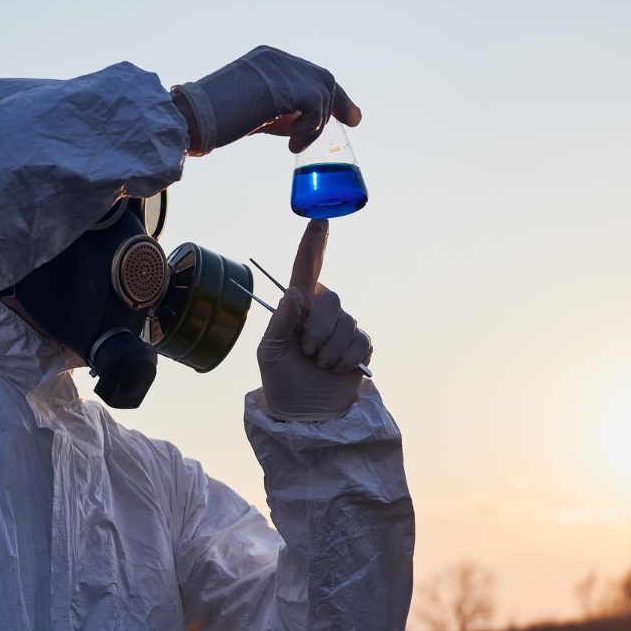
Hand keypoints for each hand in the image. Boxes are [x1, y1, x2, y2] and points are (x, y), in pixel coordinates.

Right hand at [172, 45, 362, 155]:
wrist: (192, 120)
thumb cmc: (217, 123)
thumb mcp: (256, 111)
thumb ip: (281, 111)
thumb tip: (304, 127)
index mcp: (268, 59)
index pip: (309, 72)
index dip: (332, 93)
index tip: (349, 114)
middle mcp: (275, 58)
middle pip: (323, 77)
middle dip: (341, 102)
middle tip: (353, 123)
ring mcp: (278, 68)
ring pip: (322, 93)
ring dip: (315, 124)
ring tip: (295, 143)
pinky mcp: (281, 85)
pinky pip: (315, 106)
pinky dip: (310, 128)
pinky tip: (292, 141)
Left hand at [257, 220, 372, 420]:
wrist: (305, 412)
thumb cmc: (281, 380)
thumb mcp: (269, 352)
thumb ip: (279, 322)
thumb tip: (295, 292)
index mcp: (297, 305)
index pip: (306, 267)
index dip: (314, 242)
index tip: (319, 218)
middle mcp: (322, 310)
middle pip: (331, 300)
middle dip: (317, 330)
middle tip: (306, 352)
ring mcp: (343, 326)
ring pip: (347, 323)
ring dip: (329, 350)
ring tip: (318, 364)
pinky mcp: (360, 345)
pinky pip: (361, 341)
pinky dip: (346, 359)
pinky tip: (337, 368)